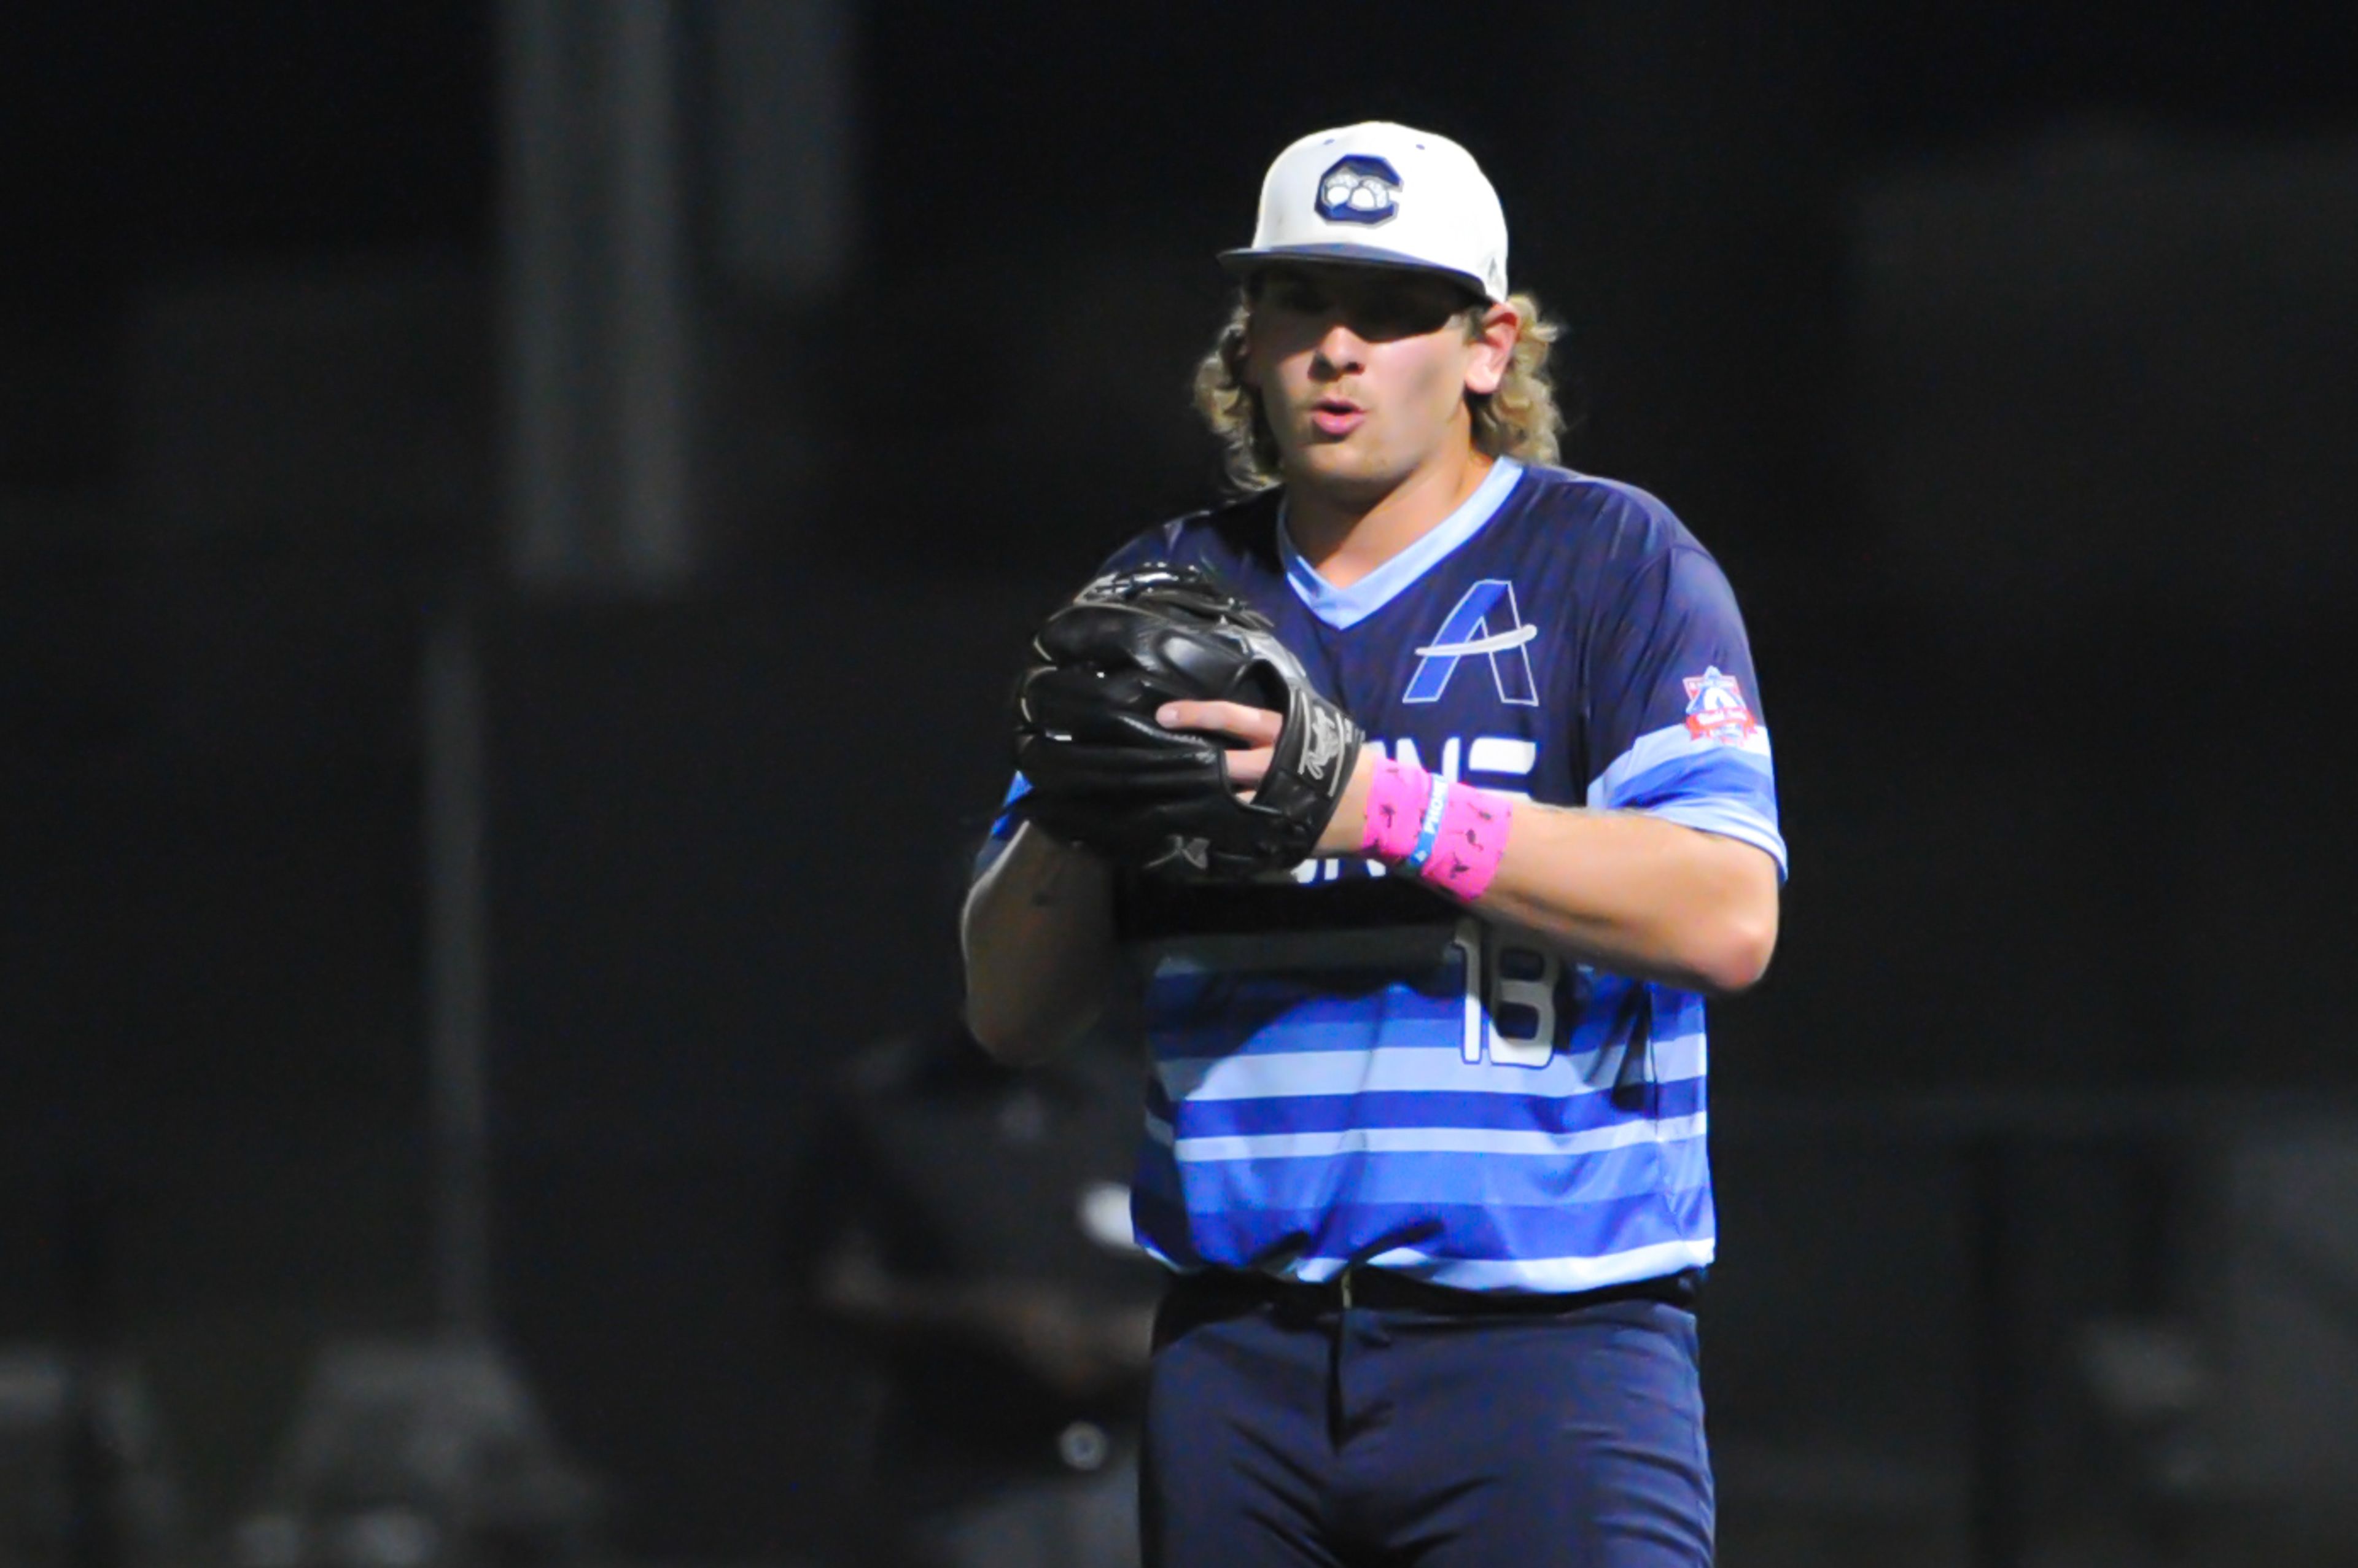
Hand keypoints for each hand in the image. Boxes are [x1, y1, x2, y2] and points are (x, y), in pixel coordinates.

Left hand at [1156, 700, 1373, 857]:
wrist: (1379, 806)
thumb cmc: (1345, 761)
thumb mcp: (1316, 729)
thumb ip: (1280, 725)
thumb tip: (1243, 717)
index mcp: (1282, 733)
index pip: (1230, 716)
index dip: (1194, 714)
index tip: (1163, 715)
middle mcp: (1271, 764)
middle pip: (1220, 763)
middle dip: (1188, 762)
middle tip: (1156, 760)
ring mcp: (1271, 800)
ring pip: (1223, 799)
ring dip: (1196, 799)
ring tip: (1169, 797)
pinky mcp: (1274, 829)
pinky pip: (1236, 829)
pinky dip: (1216, 828)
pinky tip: (1197, 828)